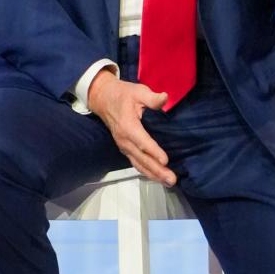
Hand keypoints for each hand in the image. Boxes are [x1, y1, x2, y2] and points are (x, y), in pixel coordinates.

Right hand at [87, 68, 175, 184]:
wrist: (103, 99)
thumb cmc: (123, 94)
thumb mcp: (138, 91)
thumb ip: (152, 98)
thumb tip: (165, 98)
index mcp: (128, 126)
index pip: (142, 141)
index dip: (153, 151)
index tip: (165, 161)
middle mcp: (124, 140)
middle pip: (141, 158)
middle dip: (157, 170)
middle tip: (172, 179)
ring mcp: (124, 146)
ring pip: (139, 164)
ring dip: (153, 174)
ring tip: (168, 182)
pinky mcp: (125, 149)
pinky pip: (136, 163)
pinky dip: (147, 172)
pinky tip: (157, 177)